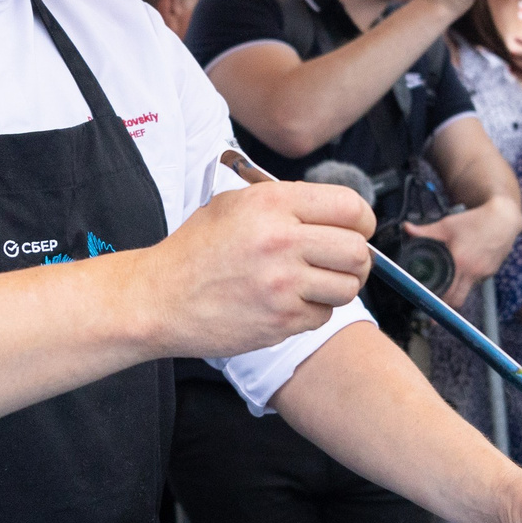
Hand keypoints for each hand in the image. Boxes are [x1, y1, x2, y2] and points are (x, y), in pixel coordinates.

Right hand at [141, 180, 373, 358]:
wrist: (159, 299)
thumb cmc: (194, 251)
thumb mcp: (234, 205)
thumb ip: (286, 202)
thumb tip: (336, 211)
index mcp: (272, 203)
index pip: (350, 206)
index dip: (362, 220)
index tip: (356, 229)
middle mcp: (281, 240)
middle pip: (357, 250)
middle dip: (356, 258)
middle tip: (340, 262)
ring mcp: (283, 283)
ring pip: (348, 286)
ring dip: (338, 287)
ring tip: (313, 283)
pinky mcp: (281, 320)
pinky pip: (324, 315)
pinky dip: (313, 311)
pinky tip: (287, 302)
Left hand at [402, 196, 520, 309]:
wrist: (504, 219)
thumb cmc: (475, 221)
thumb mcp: (447, 225)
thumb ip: (426, 231)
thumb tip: (407, 228)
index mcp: (459, 262)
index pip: (447, 292)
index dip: (437, 303)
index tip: (430, 312)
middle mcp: (472, 272)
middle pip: (457, 300)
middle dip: (446, 305)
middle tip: (435, 307)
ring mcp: (483, 274)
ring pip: (467, 291)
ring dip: (457, 292)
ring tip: (447, 287)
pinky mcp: (491, 272)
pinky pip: (476, 282)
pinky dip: (468, 280)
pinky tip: (464, 269)